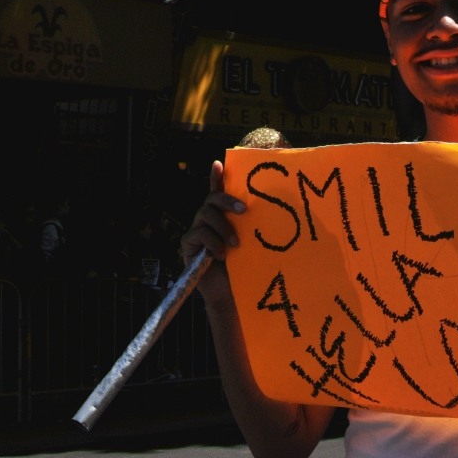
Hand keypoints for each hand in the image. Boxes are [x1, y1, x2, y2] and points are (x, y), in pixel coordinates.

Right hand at [180, 160, 245, 302]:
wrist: (229, 293)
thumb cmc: (243, 267)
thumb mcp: (250, 241)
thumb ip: (249, 225)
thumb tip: (268, 209)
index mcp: (223, 216)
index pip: (218, 192)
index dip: (216, 177)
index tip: (218, 163)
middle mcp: (207, 220)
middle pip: (211, 199)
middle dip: (227, 200)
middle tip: (244, 210)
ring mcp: (196, 231)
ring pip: (205, 214)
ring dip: (222, 226)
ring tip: (235, 244)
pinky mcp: (188, 245)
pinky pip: (198, 233)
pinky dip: (212, 242)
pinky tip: (220, 255)